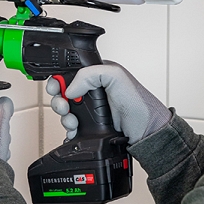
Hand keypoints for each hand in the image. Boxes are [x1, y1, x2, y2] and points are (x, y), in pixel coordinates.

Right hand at [47, 63, 171, 145]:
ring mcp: (92, 109)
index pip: (70, 72)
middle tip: (64, 106)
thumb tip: (70, 88)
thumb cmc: (138, 102)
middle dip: (59, 100)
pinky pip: (72, 126)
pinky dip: (69, 129)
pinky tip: (75, 129)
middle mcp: (93, 91)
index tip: (56, 88)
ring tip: (72, 120)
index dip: (58, 80)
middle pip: (63, 93)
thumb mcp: (116, 76)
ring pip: (66, 111)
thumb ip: (90, 75)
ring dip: (64, 116)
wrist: (146, 131)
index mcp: (97, 74)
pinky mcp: (91, 125)